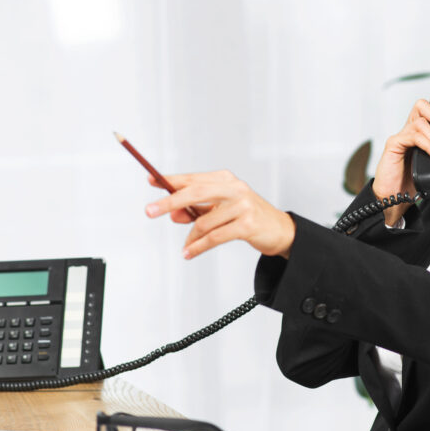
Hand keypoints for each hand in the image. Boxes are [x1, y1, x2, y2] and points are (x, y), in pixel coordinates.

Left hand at [144, 171, 295, 259]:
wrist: (279, 230)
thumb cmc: (247, 217)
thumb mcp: (220, 210)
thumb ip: (197, 210)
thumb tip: (173, 214)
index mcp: (225, 179)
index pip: (192, 178)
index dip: (170, 180)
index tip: (150, 180)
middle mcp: (234, 188)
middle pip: (194, 192)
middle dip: (169, 202)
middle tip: (150, 211)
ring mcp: (242, 205)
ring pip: (203, 222)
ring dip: (190, 237)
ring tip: (186, 247)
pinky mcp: (247, 224)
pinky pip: (213, 237)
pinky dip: (198, 247)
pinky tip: (189, 252)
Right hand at [373, 94, 429, 223]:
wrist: (396, 198)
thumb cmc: (412, 180)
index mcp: (419, 132)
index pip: (427, 108)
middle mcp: (409, 130)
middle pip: (421, 105)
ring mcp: (400, 135)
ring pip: (419, 121)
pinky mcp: (394, 144)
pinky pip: (413, 135)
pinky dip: (427, 144)